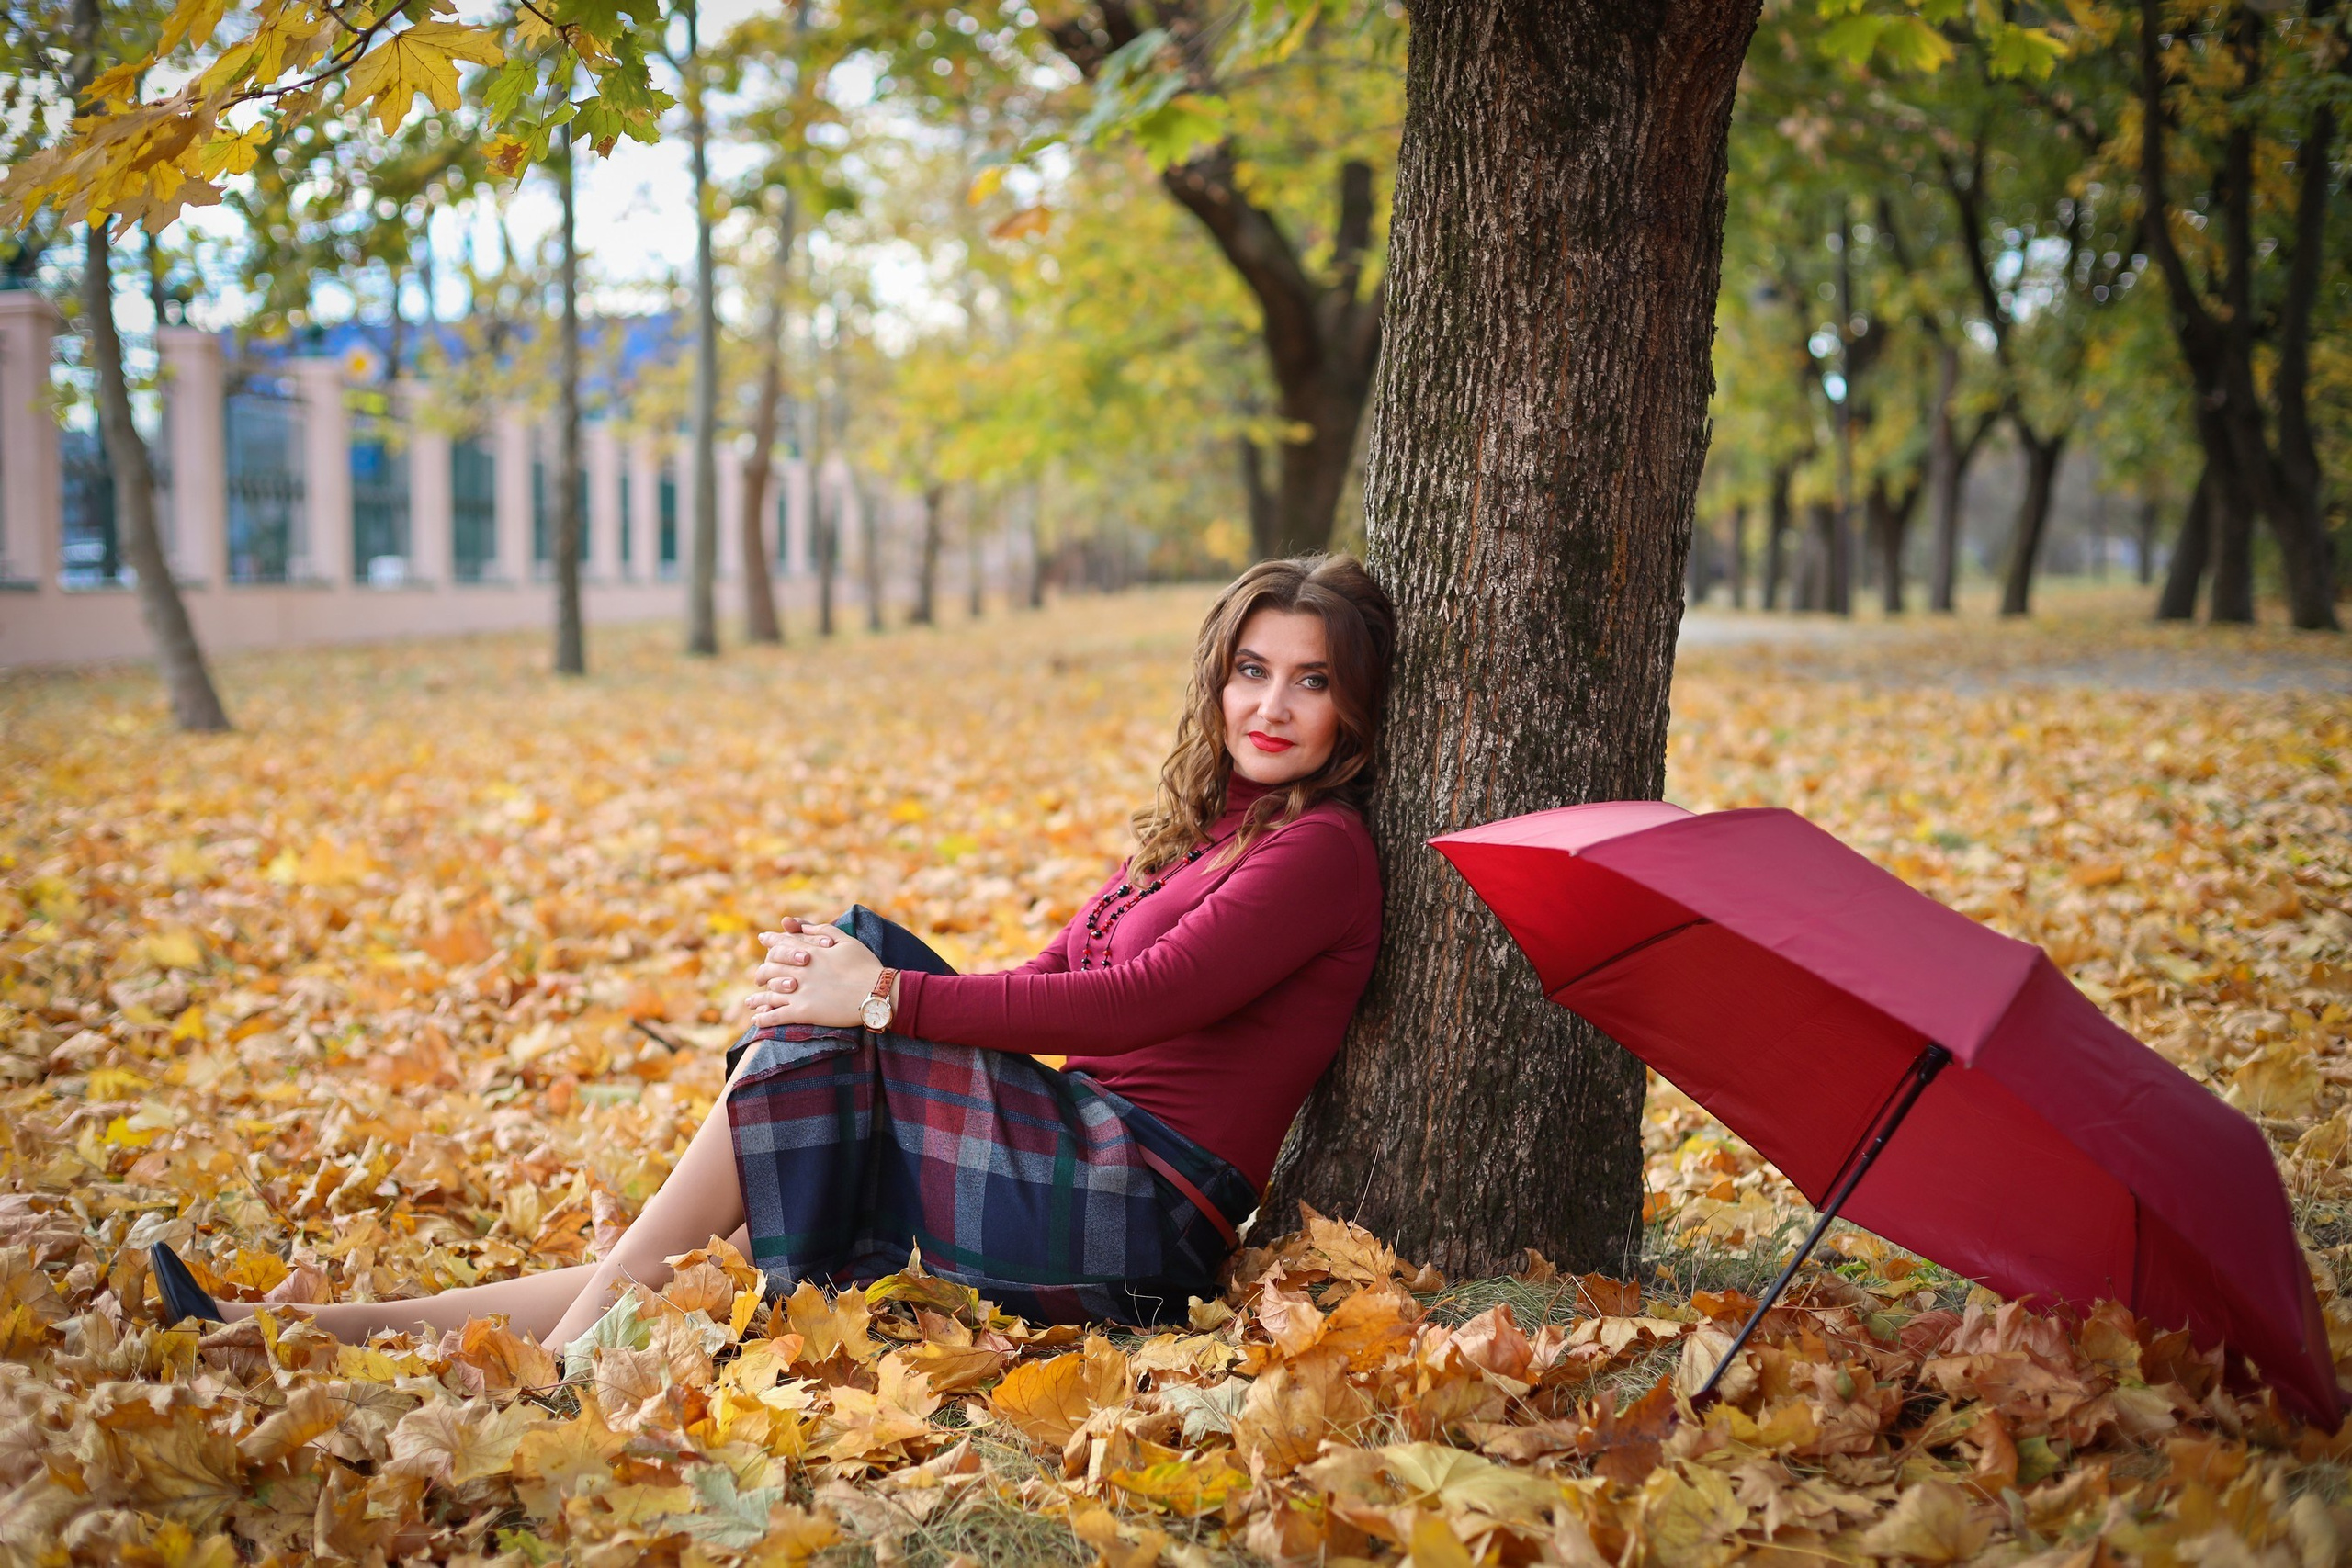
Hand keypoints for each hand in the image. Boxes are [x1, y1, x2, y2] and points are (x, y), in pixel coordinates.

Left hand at [743, 919, 883, 1028]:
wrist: (877, 993)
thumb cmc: (867, 966)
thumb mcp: (846, 940)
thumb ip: (821, 930)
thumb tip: (800, 925)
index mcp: (810, 953)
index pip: (783, 944)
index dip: (771, 941)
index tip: (762, 938)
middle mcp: (800, 971)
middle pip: (771, 968)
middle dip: (761, 972)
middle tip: (757, 976)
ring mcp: (800, 992)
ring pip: (769, 993)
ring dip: (757, 998)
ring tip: (750, 1003)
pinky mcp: (803, 1012)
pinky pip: (776, 1016)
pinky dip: (763, 1018)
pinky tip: (756, 1021)